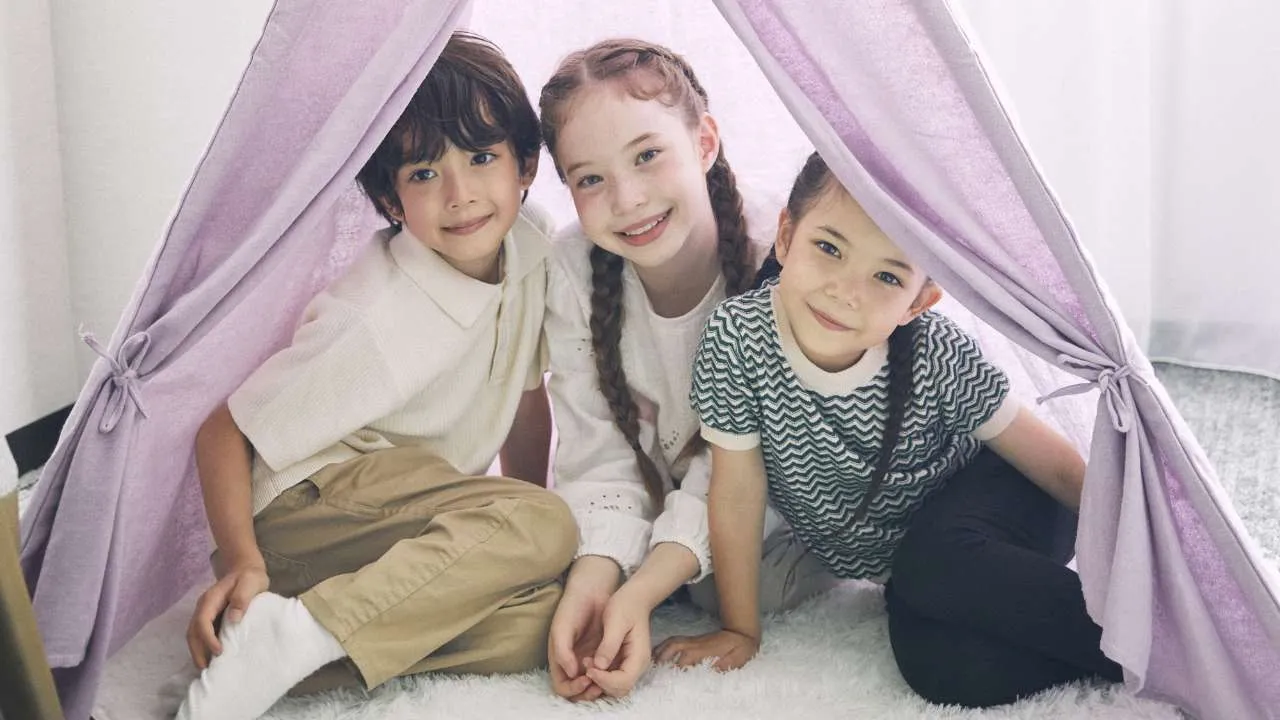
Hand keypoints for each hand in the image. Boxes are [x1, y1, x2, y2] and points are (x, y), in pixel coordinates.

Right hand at [185, 562, 268, 668]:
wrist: (245, 569)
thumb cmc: (249, 577)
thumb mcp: (250, 583)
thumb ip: (242, 598)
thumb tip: (233, 618)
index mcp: (211, 599)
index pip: (203, 621)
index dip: (208, 638)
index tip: (219, 652)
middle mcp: (204, 608)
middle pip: (193, 632)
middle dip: (197, 651)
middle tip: (205, 668)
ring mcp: (205, 613)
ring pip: (194, 635)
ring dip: (198, 651)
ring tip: (207, 668)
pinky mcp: (211, 619)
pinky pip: (202, 634)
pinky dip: (203, 647)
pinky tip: (211, 658)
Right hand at [548, 582, 610, 701]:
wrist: (592, 591)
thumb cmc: (572, 608)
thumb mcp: (562, 628)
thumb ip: (562, 652)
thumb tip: (572, 673)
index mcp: (559, 660)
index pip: (562, 686)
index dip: (572, 689)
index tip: (585, 680)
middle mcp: (573, 663)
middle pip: (578, 691)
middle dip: (587, 692)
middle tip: (599, 686)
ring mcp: (588, 659)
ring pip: (593, 684)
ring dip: (599, 686)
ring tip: (607, 676)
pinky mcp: (603, 653)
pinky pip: (605, 672)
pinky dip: (608, 675)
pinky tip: (613, 667)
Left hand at [582, 588, 652, 698]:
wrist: (634, 598)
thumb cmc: (626, 606)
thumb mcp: (615, 621)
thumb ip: (608, 645)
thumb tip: (599, 666)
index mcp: (639, 657)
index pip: (623, 682)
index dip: (603, 680)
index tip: (588, 667)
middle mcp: (637, 665)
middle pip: (619, 689)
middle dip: (600, 683)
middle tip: (586, 665)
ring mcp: (630, 665)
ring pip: (614, 686)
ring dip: (598, 680)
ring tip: (586, 662)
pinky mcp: (623, 662)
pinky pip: (611, 677)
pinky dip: (599, 675)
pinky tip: (589, 661)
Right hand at [653, 628, 759, 670]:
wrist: (741, 632)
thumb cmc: (740, 647)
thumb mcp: (738, 658)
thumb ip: (725, 665)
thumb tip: (712, 672)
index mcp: (703, 650)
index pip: (684, 660)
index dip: (674, 670)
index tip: (666, 679)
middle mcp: (693, 644)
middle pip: (671, 648)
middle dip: (660, 659)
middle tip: (651, 671)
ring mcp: (691, 640)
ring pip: (670, 643)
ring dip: (659, 652)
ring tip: (650, 664)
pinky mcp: (691, 640)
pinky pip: (672, 641)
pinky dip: (663, 647)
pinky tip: (658, 655)